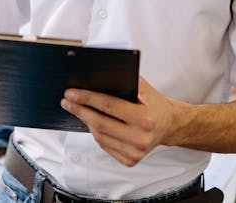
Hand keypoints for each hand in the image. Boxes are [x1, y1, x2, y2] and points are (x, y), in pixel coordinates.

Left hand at [61, 76, 180, 166]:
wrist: (169, 125)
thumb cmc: (153, 103)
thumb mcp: (143, 87)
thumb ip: (124, 80)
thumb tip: (95, 74)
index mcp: (145, 118)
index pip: (109, 106)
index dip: (88, 99)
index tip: (71, 93)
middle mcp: (141, 138)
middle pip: (101, 124)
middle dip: (80, 111)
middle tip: (67, 101)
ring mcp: (136, 152)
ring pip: (100, 137)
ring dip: (86, 122)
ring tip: (76, 109)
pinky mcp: (131, 161)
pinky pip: (105, 146)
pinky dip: (96, 133)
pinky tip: (91, 123)